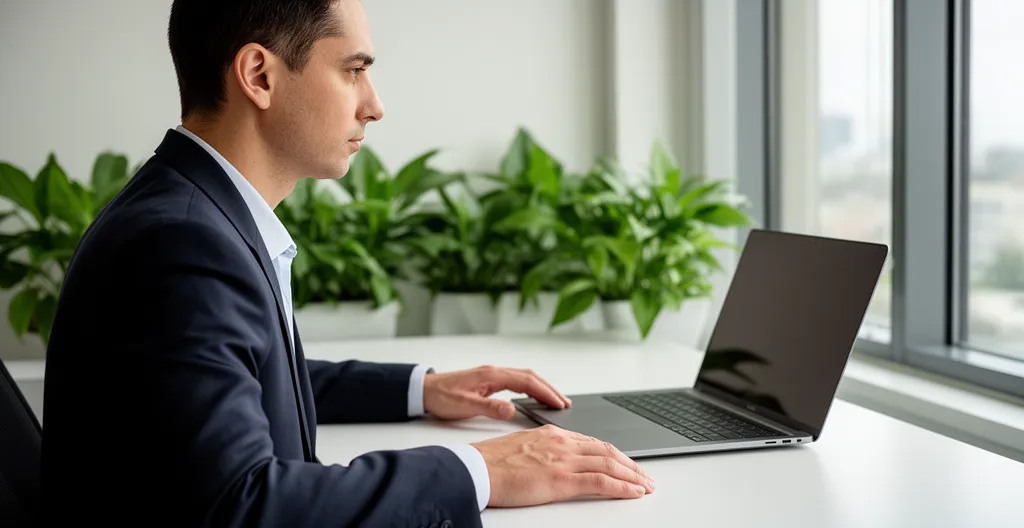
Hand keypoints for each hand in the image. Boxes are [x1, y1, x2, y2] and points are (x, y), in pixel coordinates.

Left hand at [422, 365, 570, 420]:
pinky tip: (534, 397)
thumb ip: (490, 408)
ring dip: (541, 387)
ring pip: (524, 377)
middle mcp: (495, 372)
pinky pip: (516, 381)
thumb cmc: (441, 397)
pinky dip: (530, 388)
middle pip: (530, 376)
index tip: (559, 404)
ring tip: (555, 401)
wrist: (423, 390)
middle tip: (565, 403)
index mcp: (492, 375)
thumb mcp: (465, 406)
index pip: (526, 382)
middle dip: (549, 389)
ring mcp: (492, 375)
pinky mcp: (489, 380)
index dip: (545, 392)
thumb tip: (513, 410)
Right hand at [471, 424, 655, 506]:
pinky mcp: (562, 479)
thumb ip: (541, 451)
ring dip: (633, 475)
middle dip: (630, 464)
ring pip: (610, 464)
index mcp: (552, 434)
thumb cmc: (490, 462)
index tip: (624, 462)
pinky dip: (623, 486)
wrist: (476, 468)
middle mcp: (562, 443)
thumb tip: (549, 460)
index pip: (592, 442)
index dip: (612, 453)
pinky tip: (635, 491)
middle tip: (645, 475)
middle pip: (607, 451)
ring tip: (647, 484)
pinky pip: (602, 481)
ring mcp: (564, 460)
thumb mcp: (521, 447)